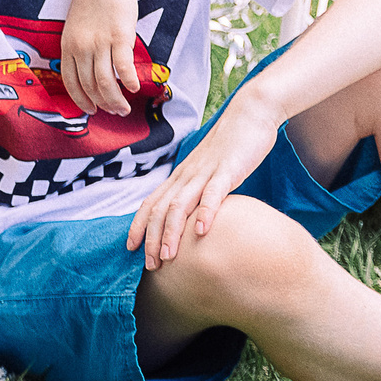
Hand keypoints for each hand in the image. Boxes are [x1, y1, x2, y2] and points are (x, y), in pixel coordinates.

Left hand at [61, 0, 141, 116]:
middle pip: (89, 86)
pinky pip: (122, 67)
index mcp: (67, 45)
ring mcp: (99, 42)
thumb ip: (80, 47)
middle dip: (102, 104)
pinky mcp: (119, 36)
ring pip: (105, 81)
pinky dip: (128, 81)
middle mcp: (80, 46)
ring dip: (115, 99)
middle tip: (115, 112)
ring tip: (124, 107)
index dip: (81, 100)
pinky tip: (135, 88)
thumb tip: (89, 70)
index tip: (91, 110)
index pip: (70, 82)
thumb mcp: (76, 26)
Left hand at [126, 92, 281, 268]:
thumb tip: (192, 215)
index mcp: (181, 176)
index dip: (139, 226)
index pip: (151, 203)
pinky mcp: (227, 170)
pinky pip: (213, 193)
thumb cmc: (230, 147)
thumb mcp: (209, 171)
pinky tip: (201, 231)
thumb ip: (199, 190)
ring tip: (168, 256)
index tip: (131, 249)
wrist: (250, 114)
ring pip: (180, 205)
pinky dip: (206, 212)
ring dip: (172, 232)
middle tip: (150, 266)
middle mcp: (186, 175)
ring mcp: (205, 172)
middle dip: (152, 238)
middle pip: (161, 209)